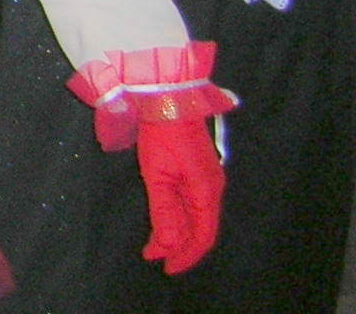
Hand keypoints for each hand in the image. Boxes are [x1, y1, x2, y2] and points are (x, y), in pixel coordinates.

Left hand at [136, 117, 223, 275]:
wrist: (167, 99)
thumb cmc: (161, 135)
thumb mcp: (158, 176)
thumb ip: (165, 213)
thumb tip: (169, 247)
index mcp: (206, 193)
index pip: (202, 236)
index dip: (187, 255)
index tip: (167, 268)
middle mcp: (212, 189)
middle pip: (201, 229)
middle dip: (181, 247)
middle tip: (158, 259)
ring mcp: (207, 179)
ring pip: (196, 217)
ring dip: (178, 233)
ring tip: (156, 245)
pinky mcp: (197, 170)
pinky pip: (191, 203)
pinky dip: (178, 217)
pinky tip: (165, 221)